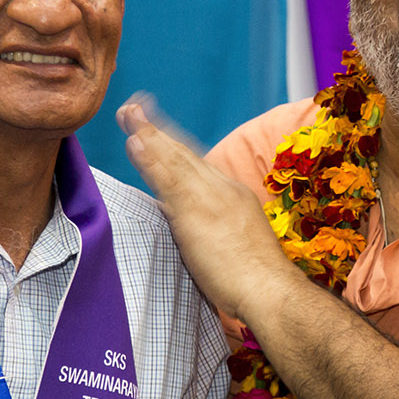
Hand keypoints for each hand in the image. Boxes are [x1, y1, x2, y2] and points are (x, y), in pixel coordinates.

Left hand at [117, 95, 295, 321]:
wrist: (269, 291)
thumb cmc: (253, 281)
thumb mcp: (230, 245)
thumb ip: (203, 227)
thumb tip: (177, 217)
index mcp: (231, 196)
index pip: (197, 164)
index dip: (173, 143)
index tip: (154, 128)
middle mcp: (221, 190)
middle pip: (183, 154)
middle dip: (156, 130)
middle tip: (132, 107)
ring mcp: (208, 198)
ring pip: (174, 159)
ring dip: (149, 135)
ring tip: (129, 113)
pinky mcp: (195, 212)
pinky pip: (167, 179)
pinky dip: (150, 159)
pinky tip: (135, 142)